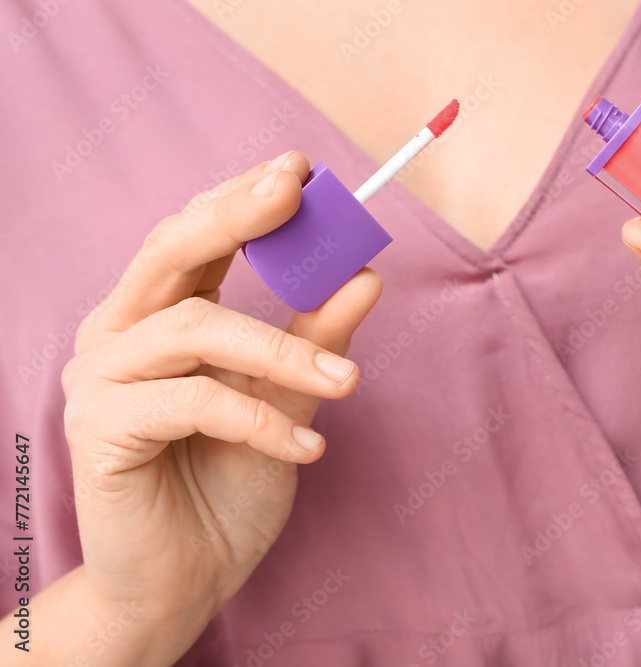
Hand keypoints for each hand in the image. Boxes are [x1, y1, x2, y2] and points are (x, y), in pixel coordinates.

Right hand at [60, 151, 380, 650]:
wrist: (187, 579)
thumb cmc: (232, 483)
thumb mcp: (289, 402)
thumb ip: (316, 341)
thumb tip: (362, 275)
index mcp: (162, 314)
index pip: (197, 236)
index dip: (242, 197)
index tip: (297, 168)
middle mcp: (121, 332)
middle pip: (171, 250)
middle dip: (236, 215)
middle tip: (296, 191)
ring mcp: (101, 377)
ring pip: (197, 326)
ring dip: (284, 351)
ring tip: (348, 387)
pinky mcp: (99, 428)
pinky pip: (192, 401)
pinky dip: (261, 420)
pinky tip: (307, 450)